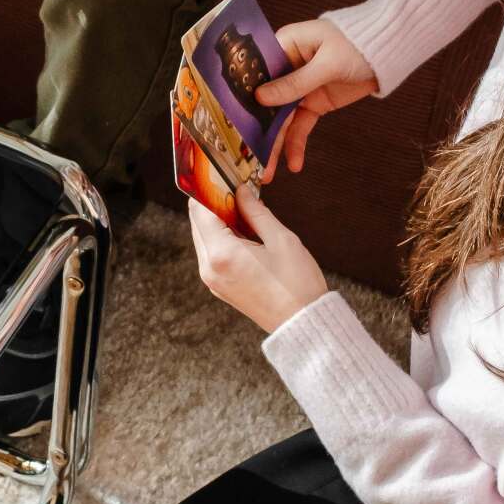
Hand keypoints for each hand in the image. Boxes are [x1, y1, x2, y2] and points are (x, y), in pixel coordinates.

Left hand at [189, 186, 327, 332]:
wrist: (304, 325)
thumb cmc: (298, 284)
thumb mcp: (281, 239)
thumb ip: (256, 211)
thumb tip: (241, 191)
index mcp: (222, 254)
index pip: (200, 210)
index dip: (210, 190)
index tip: (224, 177)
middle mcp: (209, 268)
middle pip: (198, 223)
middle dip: (214, 204)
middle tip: (237, 190)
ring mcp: (213, 280)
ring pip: (204, 238)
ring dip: (218, 221)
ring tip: (244, 210)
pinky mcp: (220, 287)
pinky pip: (212, 254)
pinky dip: (222, 238)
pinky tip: (244, 231)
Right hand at [255, 19, 378, 178]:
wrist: (387, 53)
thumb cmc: (357, 44)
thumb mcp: (327, 63)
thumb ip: (295, 82)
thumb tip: (260, 97)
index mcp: (284, 46)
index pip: (256, 71)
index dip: (243, 94)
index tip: (232, 120)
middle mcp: (286, 67)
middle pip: (266, 100)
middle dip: (258, 128)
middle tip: (248, 156)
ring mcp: (299, 87)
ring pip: (281, 118)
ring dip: (275, 144)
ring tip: (267, 172)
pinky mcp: (313, 102)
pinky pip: (300, 125)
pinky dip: (296, 144)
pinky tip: (294, 164)